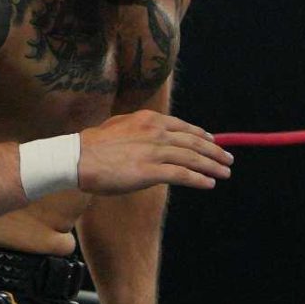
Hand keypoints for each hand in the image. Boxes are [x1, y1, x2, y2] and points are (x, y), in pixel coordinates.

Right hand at [76, 109, 232, 193]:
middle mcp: (156, 133)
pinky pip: (182, 175)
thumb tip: (150, 132)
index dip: (202, 135)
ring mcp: (154, 151)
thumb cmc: (93, 145)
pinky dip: (199, 179)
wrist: (76, 158)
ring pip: (192, 159)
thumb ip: (138, 128)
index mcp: (149, 120)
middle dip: (214, 151)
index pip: (183, 128)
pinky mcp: (150, 171)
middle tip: (228, 159)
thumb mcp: (119, 126)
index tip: (213, 142)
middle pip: (193, 143)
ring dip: (212, 166)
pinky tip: (209, 183)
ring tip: (225, 172)